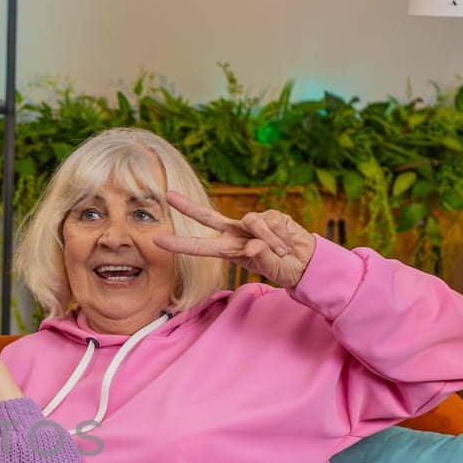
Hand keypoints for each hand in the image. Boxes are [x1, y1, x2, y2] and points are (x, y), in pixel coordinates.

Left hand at [154, 190, 316, 288]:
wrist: (305, 261)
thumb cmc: (282, 266)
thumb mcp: (268, 267)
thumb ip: (260, 256)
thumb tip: (253, 245)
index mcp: (229, 249)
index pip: (200, 245)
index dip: (179, 243)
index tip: (157, 240)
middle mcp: (236, 233)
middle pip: (208, 217)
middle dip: (187, 206)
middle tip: (167, 194)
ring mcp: (252, 223)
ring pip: (252, 222)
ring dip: (269, 240)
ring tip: (282, 252)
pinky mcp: (271, 214)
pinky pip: (271, 222)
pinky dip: (280, 236)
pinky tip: (287, 243)